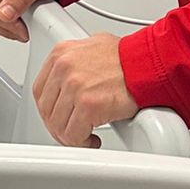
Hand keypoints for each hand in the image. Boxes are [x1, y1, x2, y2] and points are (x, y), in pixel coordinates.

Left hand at [32, 32, 138, 146]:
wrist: (149, 63)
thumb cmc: (128, 57)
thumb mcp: (92, 46)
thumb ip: (76, 62)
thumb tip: (69, 79)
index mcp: (61, 54)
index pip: (40, 90)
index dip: (49, 109)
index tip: (59, 117)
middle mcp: (64, 68)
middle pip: (46, 110)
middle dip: (59, 125)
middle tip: (73, 131)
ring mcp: (75, 86)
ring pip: (58, 125)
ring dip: (71, 136)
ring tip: (84, 136)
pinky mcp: (88, 105)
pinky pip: (73, 135)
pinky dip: (82, 142)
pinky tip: (92, 139)